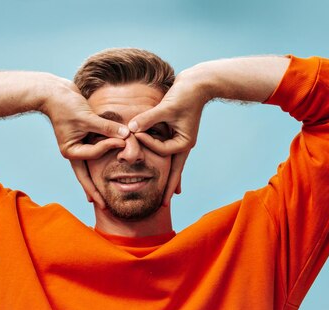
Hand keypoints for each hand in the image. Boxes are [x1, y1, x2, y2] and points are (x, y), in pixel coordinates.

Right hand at [40, 76, 129, 206]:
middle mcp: (73, 152)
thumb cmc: (66, 104)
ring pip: (88, 169)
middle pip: (85, 177)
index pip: (94, 154)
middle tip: (104, 207)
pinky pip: (93, 155)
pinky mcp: (82, 140)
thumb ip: (106, 127)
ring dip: (95, 182)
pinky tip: (102, 174)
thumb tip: (126, 135)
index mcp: (71, 151)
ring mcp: (77, 148)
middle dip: (94, 192)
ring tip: (101, 199)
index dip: (110, 147)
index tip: (124, 139)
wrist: (53, 92)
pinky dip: (100, 161)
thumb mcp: (87, 116)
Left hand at [127, 68, 211, 205]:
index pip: (162, 150)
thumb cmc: (185, 94)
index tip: (135, 133)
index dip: (147, 142)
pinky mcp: (176, 134)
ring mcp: (180, 141)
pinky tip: (163, 170)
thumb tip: (130, 129)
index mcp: (184, 142)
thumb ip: (148, 119)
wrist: (198, 83)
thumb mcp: (166, 107)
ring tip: (167, 196)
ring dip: (169, 179)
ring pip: (172, 164)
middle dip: (169, 188)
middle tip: (162, 206)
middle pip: (175, 172)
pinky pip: (167, 152)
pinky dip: (163, 161)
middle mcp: (183, 145)